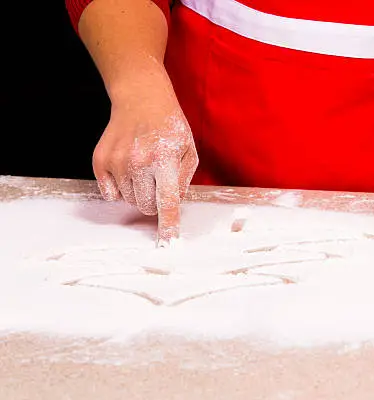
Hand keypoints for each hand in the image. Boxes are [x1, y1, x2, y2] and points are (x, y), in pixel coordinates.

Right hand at [92, 75, 198, 245]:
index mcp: (164, 159)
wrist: (141, 99)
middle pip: (146, 206)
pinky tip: (127, 168)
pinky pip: (110, 193)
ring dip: (138, 192)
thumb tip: (172, 204)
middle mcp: (138, 162)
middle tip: (158, 182)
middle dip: (155, 202)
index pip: (167, 200)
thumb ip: (183, 180)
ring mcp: (116, 161)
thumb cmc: (169, 127)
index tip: (168, 241)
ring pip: (128, 200)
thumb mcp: (188, 150)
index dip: (168, 224)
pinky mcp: (100, 161)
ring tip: (144, 168)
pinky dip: (120, 188)